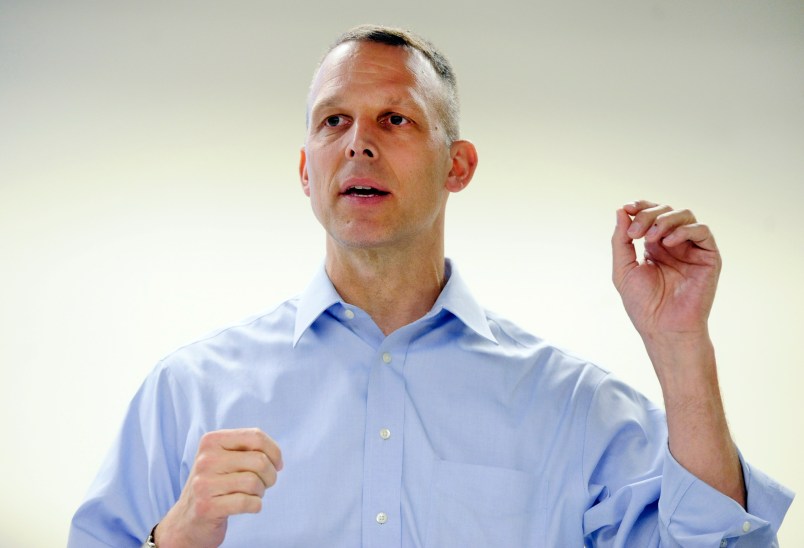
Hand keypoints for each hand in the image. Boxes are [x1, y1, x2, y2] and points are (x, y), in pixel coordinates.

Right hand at [155, 428, 282, 547]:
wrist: (187, 521)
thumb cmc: (216, 486)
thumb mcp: (226, 459)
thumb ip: (248, 449)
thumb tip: (276, 456)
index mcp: (211, 441)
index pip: (255, 436)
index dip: (274, 452)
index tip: (277, 465)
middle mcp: (205, 459)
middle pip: (259, 460)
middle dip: (270, 475)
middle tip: (265, 483)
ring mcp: (203, 484)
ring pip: (254, 482)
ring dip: (261, 492)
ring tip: (253, 494)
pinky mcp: (206, 507)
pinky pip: (247, 502)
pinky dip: (256, 505)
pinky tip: (249, 506)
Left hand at [611, 200, 721, 340]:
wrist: (663, 328)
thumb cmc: (643, 304)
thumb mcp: (623, 268)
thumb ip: (620, 240)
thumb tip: (621, 211)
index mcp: (654, 246)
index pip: (650, 215)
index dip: (640, 207)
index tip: (627, 208)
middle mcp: (674, 245)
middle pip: (666, 211)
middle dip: (648, 215)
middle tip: (635, 232)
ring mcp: (692, 249)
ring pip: (685, 216)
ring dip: (665, 220)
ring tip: (651, 237)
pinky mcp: (709, 257)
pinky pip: (702, 231)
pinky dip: (684, 231)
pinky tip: (668, 243)